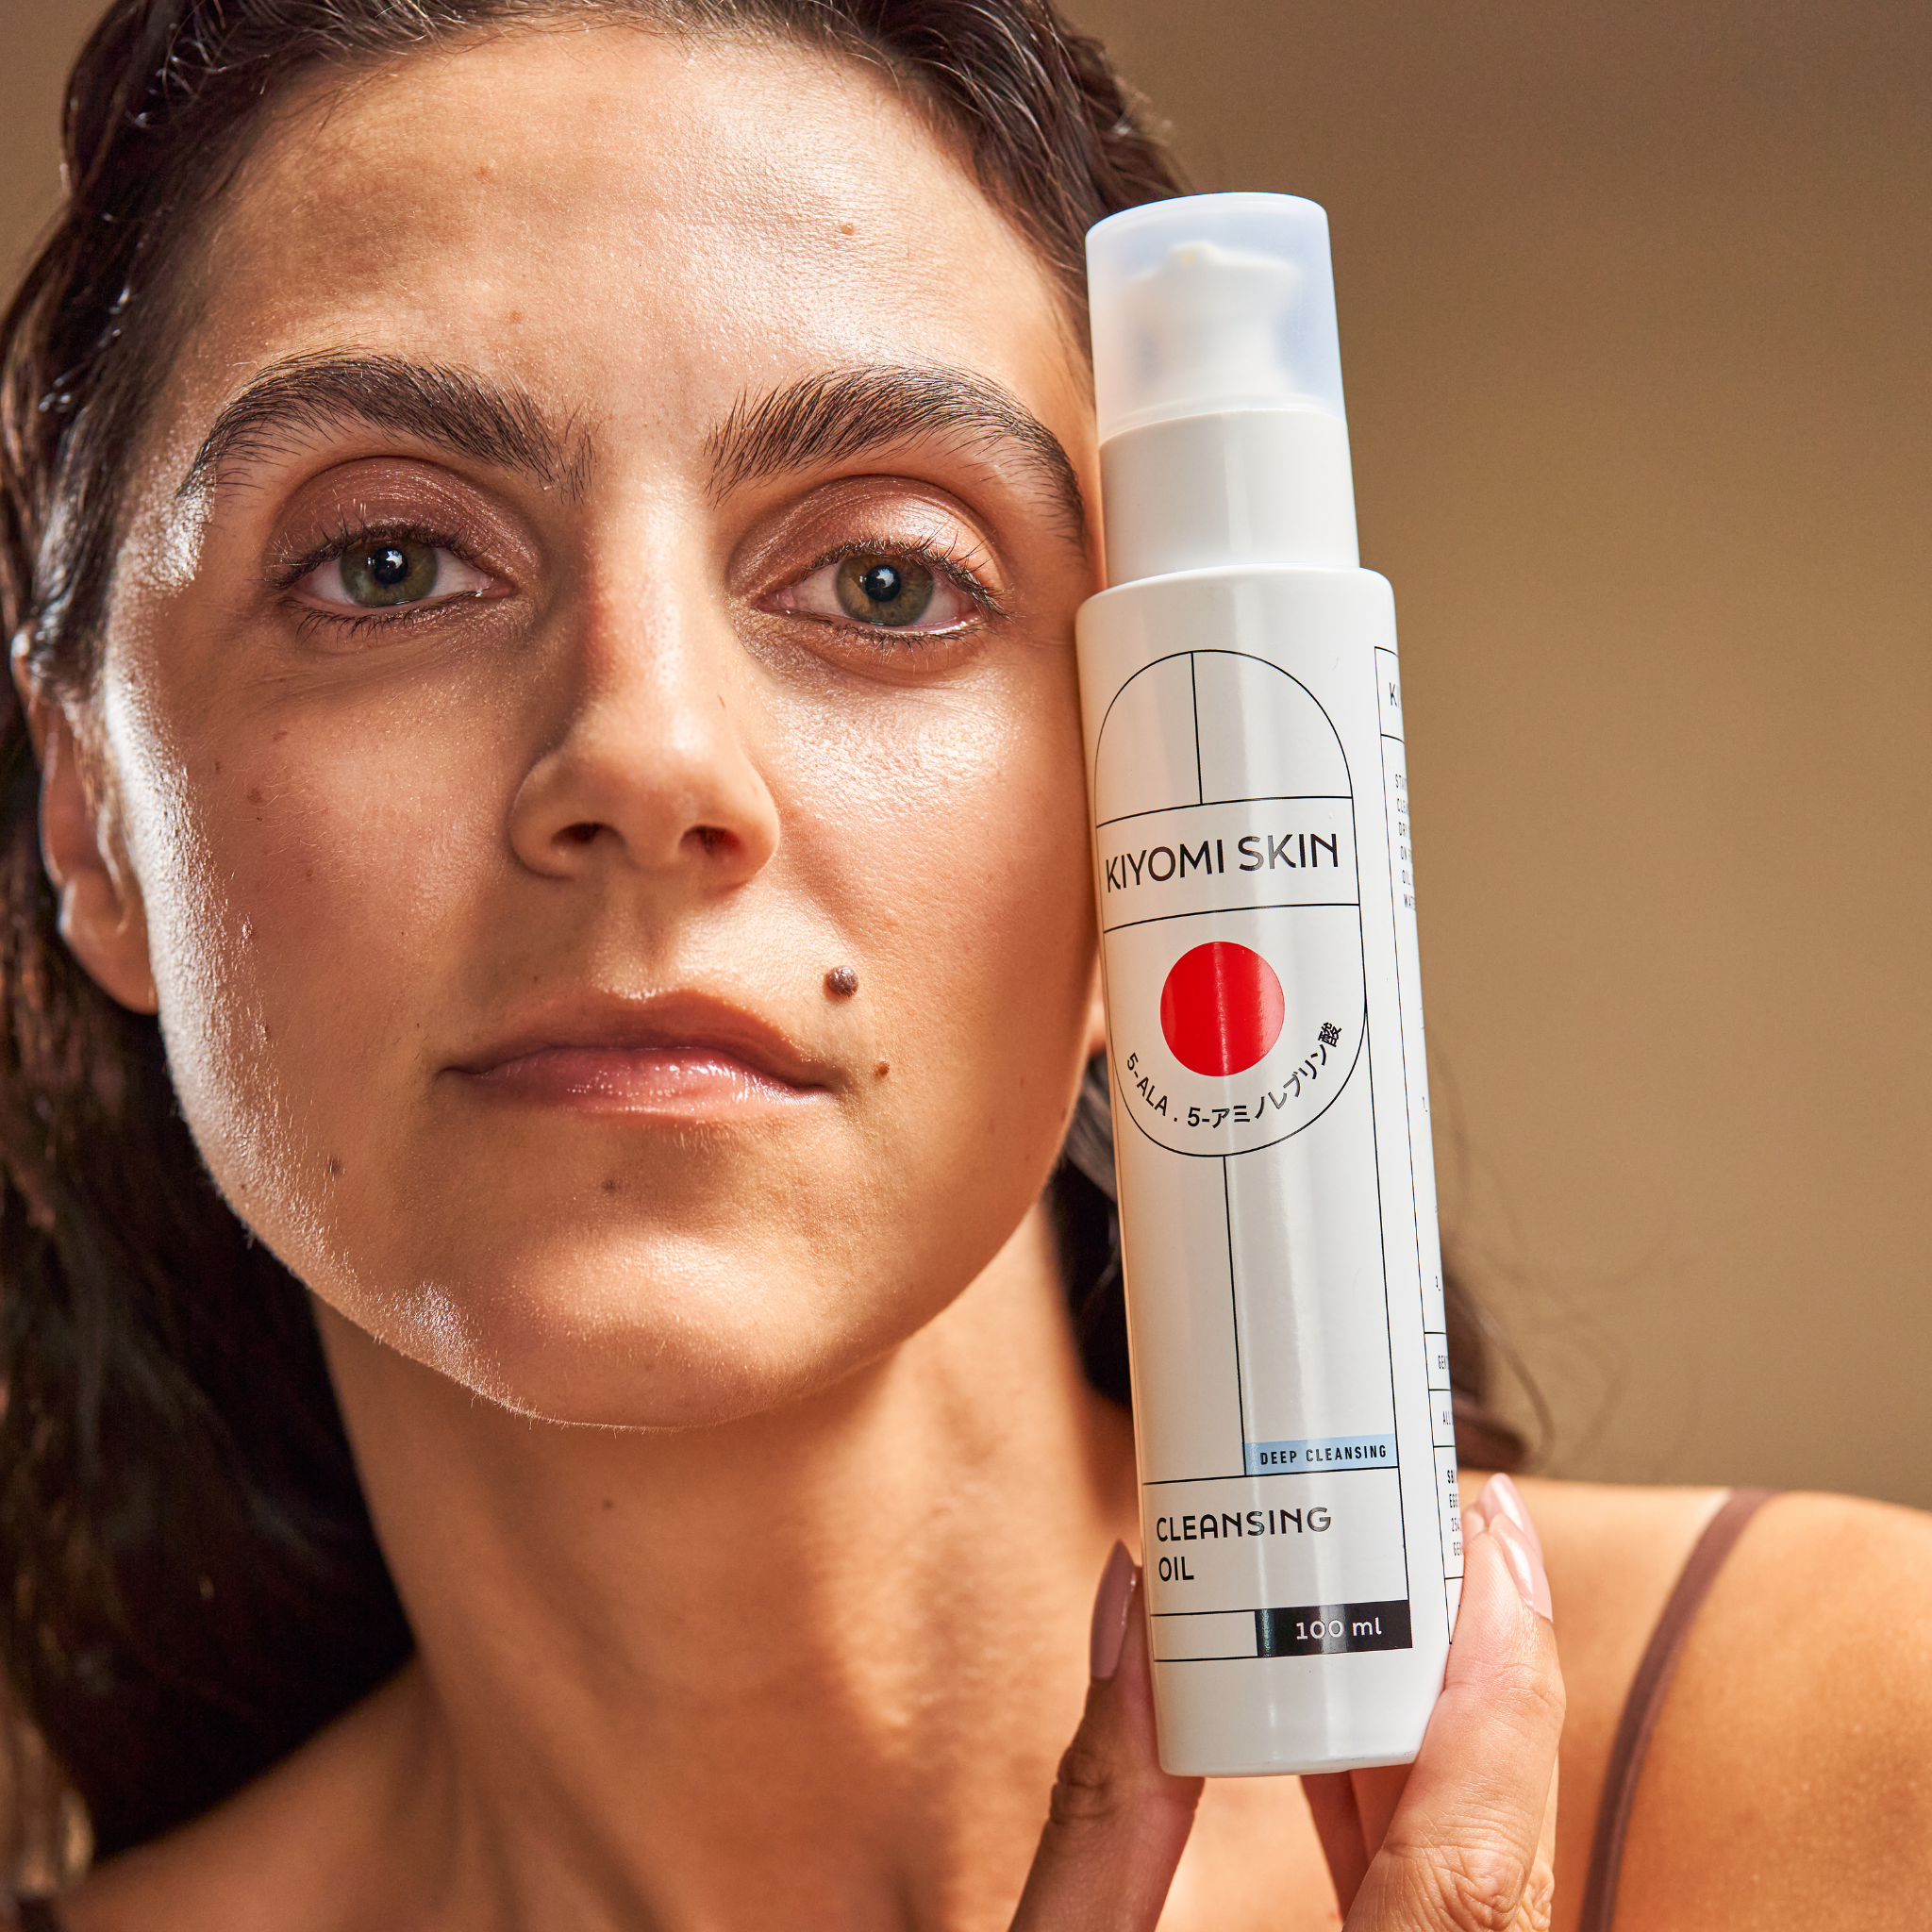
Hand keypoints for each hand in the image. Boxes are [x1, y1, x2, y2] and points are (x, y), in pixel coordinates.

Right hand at [1011, 1473, 1561, 1929]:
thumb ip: (1101, 1804)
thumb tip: (1132, 1600)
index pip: (1469, 1869)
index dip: (1498, 1689)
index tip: (1492, 1535)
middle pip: (1492, 1848)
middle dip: (1468, 1671)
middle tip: (1435, 1524)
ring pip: (1482, 1874)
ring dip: (1436, 1733)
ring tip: (1395, 1595)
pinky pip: (1445, 1905)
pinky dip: (1409, 1807)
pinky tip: (1356, 1728)